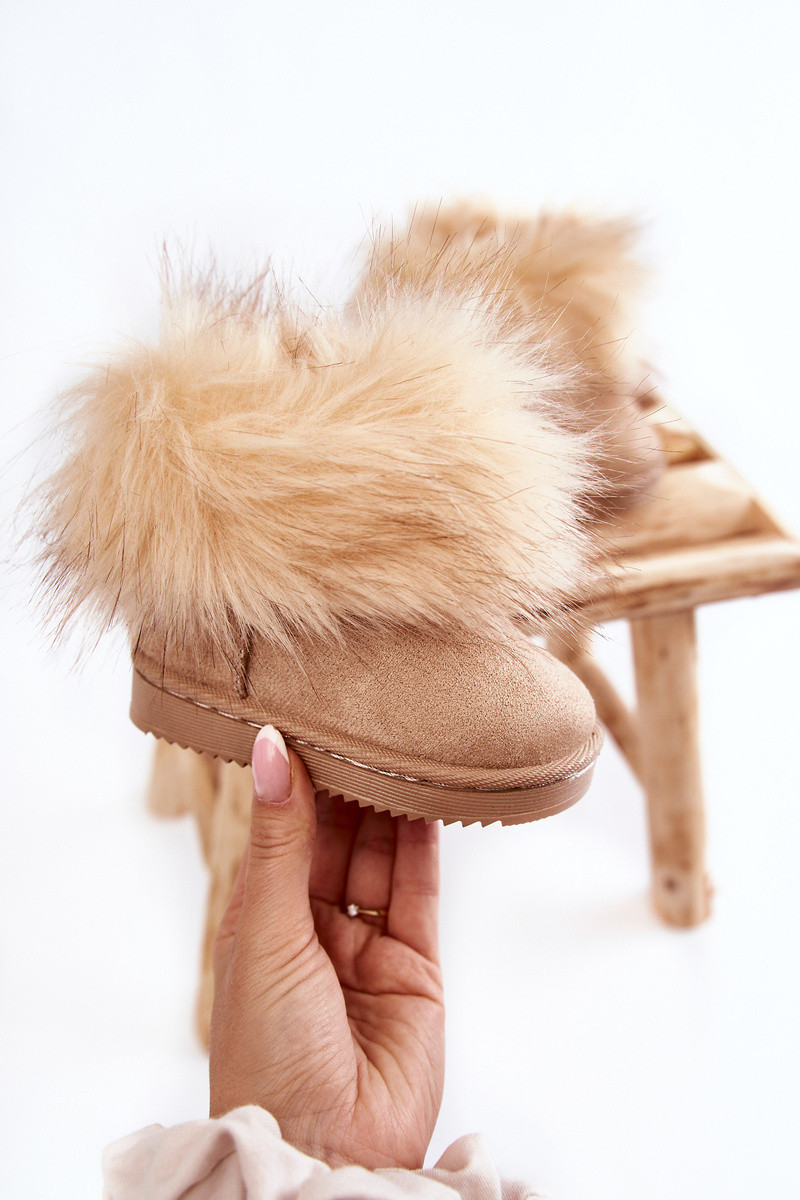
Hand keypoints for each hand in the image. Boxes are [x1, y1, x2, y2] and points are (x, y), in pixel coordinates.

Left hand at [209, 726, 444, 1169]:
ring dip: (389, 802)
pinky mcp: (416, 964)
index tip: (310, 715)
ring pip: (380, 855)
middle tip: (365, 717)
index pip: (283, 830)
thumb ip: (281, 838)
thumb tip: (271, 749)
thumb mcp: (265, 930)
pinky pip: (419, 889)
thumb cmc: (267, 1052)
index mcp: (262, 918)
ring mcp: (366, 945)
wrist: (327, 1149)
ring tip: (400, 740)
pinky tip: (428, 795)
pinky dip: (425, 841)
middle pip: (335, 836)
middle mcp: (313, 926)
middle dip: (348, 782)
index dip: (297, 776)